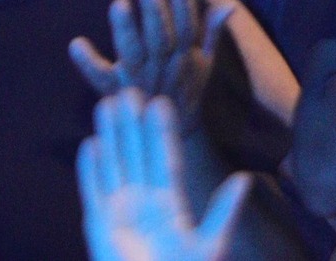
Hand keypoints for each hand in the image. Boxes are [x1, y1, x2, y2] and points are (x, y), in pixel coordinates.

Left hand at [72, 0, 232, 132]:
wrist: (171, 135)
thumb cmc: (184, 90)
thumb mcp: (204, 65)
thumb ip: (211, 34)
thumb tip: (227, 5)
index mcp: (182, 60)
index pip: (187, 29)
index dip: (184, 4)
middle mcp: (160, 69)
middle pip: (160, 41)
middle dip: (156, 15)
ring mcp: (136, 80)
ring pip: (132, 54)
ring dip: (126, 30)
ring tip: (119, 3)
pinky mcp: (113, 91)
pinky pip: (99, 78)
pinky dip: (87, 62)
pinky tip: (76, 44)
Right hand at [79, 89, 249, 260]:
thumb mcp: (210, 244)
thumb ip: (223, 211)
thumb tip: (245, 178)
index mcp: (170, 205)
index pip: (165, 160)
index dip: (163, 132)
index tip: (161, 103)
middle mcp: (143, 201)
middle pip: (137, 154)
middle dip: (133, 124)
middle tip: (131, 91)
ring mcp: (119, 210)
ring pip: (114, 163)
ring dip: (111, 135)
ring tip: (108, 104)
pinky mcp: (98, 222)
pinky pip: (93, 188)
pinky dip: (91, 168)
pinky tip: (90, 144)